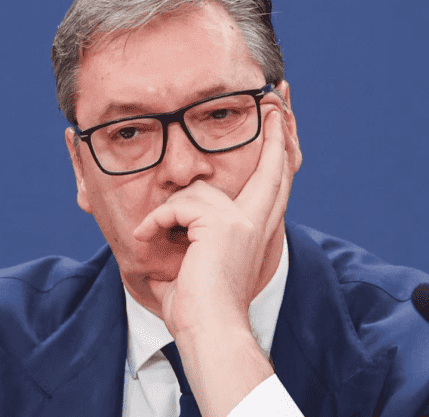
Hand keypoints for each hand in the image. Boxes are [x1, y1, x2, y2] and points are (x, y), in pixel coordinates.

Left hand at [133, 109, 292, 339]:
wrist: (206, 329)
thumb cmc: (196, 304)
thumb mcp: (195, 260)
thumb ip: (190, 233)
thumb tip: (161, 227)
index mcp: (256, 230)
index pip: (274, 182)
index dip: (279, 152)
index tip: (281, 121)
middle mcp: (257, 221)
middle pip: (276, 166)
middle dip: (279, 130)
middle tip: (279, 99)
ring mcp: (243, 221)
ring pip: (200, 190)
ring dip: (169, 212)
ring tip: (150, 234)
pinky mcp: (224, 224)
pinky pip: (178, 206)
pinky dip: (156, 222)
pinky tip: (147, 239)